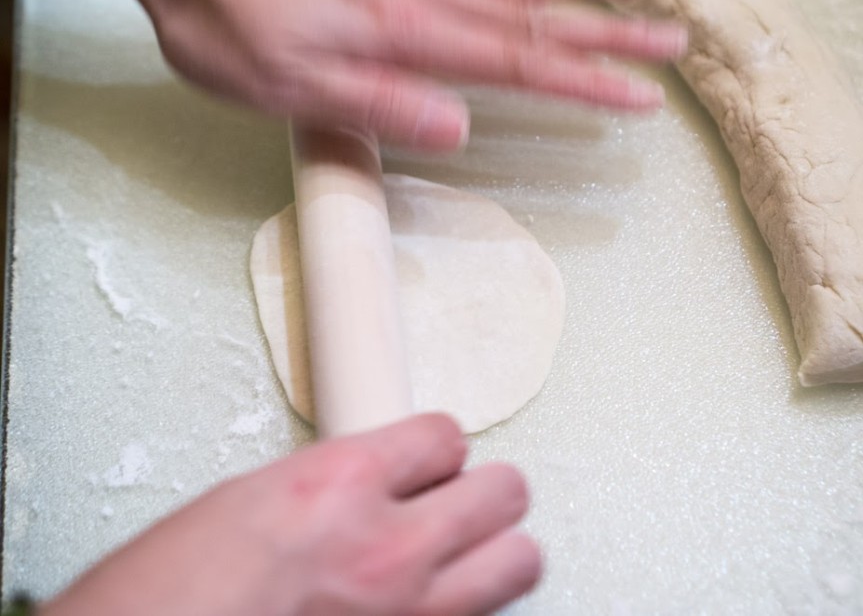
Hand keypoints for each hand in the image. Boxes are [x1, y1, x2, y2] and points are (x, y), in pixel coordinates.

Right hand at [42, 414, 539, 615]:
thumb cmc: (170, 594)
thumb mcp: (253, 500)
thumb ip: (336, 486)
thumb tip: (380, 482)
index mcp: (339, 485)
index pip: (446, 436)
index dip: (437, 448)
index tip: (428, 460)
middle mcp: (388, 548)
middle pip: (506, 493)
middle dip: (485, 494)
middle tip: (457, 502)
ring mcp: (411, 613)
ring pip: (520, 562)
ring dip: (495, 552)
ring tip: (461, 555)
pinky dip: (465, 608)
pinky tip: (429, 604)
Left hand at [77, 0, 685, 149]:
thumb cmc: (224, 15)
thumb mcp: (283, 84)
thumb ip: (375, 104)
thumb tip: (454, 131)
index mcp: (407, 34)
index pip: (520, 62)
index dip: (587, 80)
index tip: (641, 95)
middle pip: (538, 10)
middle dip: (611, 29)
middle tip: (670, 40)